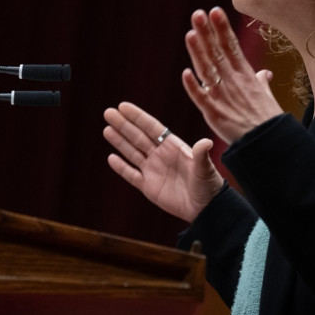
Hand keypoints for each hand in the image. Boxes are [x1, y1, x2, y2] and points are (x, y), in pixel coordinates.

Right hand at [103, 102, 224, 221]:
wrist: (204, 208)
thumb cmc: (208, 185)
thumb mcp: (205, 169)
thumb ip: (201, 155)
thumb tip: (206, 141)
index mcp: (172, 146)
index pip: (151, 128)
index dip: (137, 117)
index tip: (123, 106)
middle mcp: (160, 155)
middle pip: (138, 137)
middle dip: (123, 125)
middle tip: (108, 113)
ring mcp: (153, 170)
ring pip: (132, 153)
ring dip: (119, 142)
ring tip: (106, 129)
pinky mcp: (148, 186)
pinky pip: (131, 175)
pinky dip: (121, 167)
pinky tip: (111, 158)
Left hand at [182, 7, 282, 142]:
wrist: (271, 145)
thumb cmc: (268, 121)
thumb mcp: (267, 97)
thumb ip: (261, 82)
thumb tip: (264, 73)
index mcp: (246, 76)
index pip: (232, 47)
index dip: (222, 28)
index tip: (214, 10)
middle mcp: (234, 83)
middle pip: (217, 53)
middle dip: (207, 33)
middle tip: (197, 13)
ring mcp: (224, 98)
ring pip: (208, 70)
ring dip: (198, 52)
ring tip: (190, 33)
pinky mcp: (215, 115)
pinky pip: (202, 99)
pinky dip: (193, 87)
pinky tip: (185, 73)